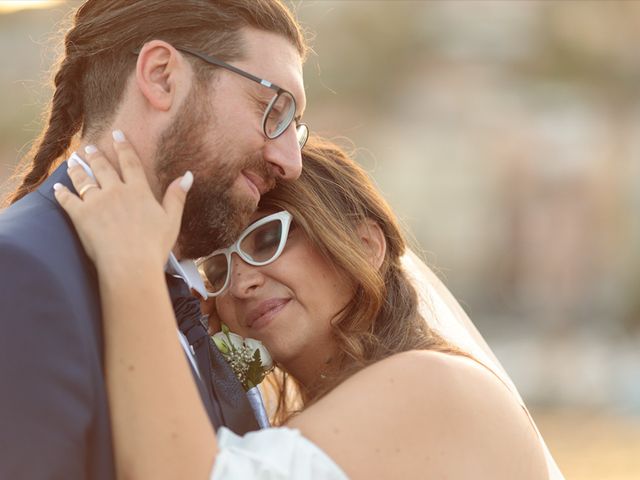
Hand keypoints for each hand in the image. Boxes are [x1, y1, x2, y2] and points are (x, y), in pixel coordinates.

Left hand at [54, 130, 192, 270]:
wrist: (130, 263)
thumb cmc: (154, 246)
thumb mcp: (172, 220)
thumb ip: (176, 196)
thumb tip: (187, 175)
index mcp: (138, 191)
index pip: (130, 163)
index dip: (124, 147)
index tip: (118, 134)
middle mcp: (116, 191)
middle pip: (104, 168)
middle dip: (96, 156)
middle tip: (90, 148)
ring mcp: (96, 202)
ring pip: (84, 180)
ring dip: (78, 169)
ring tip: (73, 162)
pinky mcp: (81, 216)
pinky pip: (68, 200)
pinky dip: (62, 193)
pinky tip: (57, 188)